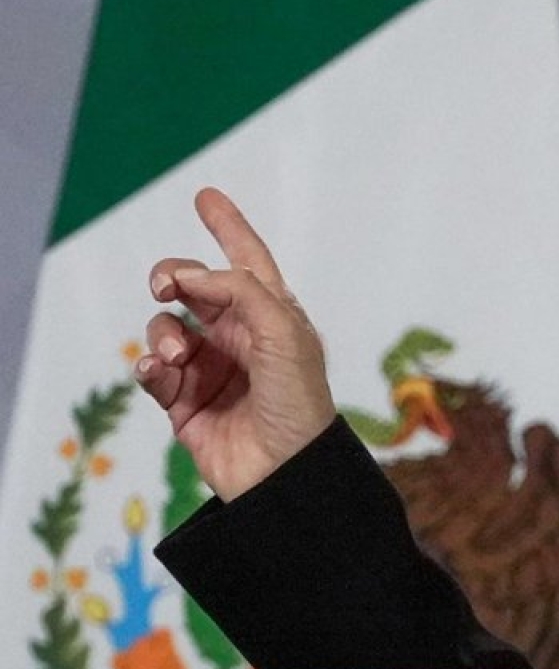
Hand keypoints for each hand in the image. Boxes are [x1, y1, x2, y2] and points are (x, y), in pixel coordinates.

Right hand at [134, 188, 336, 500]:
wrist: (284, 471)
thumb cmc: (298, 401)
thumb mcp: (283, 334)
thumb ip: (240, 291)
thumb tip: (192, 275)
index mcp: (273, 316)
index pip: (248, 262)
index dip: (228, 228)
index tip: (205, 196)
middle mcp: (240, 337)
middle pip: (192, 287)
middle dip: (171, 277)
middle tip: (165, 286)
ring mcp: (210, 368)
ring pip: (166, 328)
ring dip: (164, 332)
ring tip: (179, 355)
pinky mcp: (183, 401)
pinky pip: (152, 369)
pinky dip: (150, 364)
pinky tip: (162, 370)